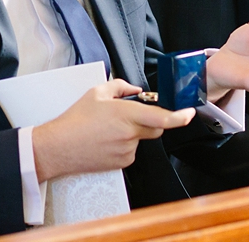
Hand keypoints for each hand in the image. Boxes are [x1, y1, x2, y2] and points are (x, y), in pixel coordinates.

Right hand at [32, 79, 194, 181]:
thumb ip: (120, 86)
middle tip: (131, 114)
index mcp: (126, 114)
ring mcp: (127, 151)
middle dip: (152, 120)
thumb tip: (135, 90)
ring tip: (108, 129)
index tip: (189, 113)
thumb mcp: (96, 93)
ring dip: (134, 132)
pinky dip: (125, 144)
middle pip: (156, 128)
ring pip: (142, 139)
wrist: (59, 147)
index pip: (162, 117)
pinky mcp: (122, 163)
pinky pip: (132, 151)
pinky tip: (107, 140)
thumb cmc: (75, 120)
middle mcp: (130, 134)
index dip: (180, 116)